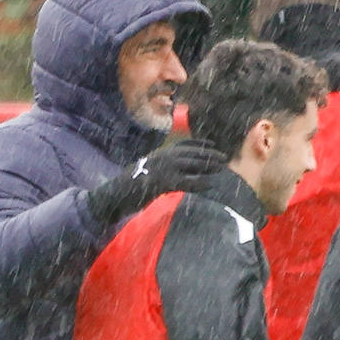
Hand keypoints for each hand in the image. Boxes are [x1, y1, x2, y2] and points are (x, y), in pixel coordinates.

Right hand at [86, 139, 227, 224]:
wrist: (115, 195)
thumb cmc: (130, 187)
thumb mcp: (147, 172)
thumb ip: (160, 168)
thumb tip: (174, 170)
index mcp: (158, 154)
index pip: (183, 144)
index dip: (199, 144)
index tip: (213, 145)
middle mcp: (161, 158)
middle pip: (191, 153)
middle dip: (209, 154)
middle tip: (224, 157)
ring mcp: (162, 169)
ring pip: (191, 164)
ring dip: (208, 165)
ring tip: (221, 168)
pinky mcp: (163, 183)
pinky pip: (187, 182)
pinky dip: (199, 183)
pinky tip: (209, 185)